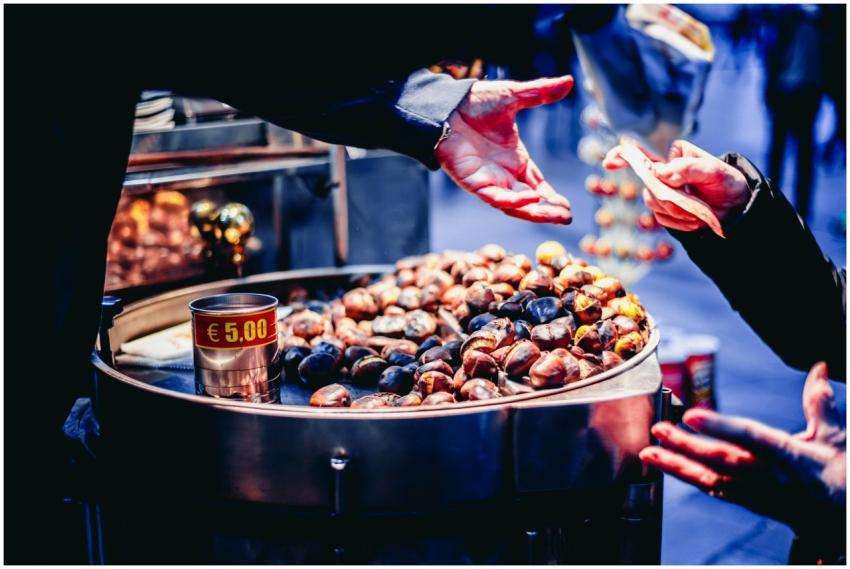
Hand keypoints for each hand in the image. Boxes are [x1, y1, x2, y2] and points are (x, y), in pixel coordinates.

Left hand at [435, 76, 573, 223]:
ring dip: (534, 211)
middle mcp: (503, 174)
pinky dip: (513, 200)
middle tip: (567, 218)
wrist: (448, 104)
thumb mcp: (514, 97)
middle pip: (529, 200)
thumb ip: (540, 93)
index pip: (537, 185)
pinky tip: (531, 198)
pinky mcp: (473, 182)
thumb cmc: (475, 102)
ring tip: (556, 215)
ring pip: (514, 204)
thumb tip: (568, 81)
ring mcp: (488, 180)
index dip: (552, 197)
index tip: (567, 207)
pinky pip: (495, 197)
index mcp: (515, 159)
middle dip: (548, 210)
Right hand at [603, 139, 750, 230]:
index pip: (643, 152)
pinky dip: (679, 222)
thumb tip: (662, 173)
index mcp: (673, 156)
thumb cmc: (727, 183)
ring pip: (653, 203)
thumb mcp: (714, 171)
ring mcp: (662, 192)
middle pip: (649, 184)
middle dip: (669, 198)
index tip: (608, 162)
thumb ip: (688, 168)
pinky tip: (695, 221)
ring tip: (698, 213)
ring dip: (676, 211)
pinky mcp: (665, 211)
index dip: (623, 156)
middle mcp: (664, 172)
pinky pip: (662, 219)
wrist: (736, 208)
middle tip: (692, 204)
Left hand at [640, 362, 845, 537]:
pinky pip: (714, 490)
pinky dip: (689, 478)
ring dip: (678, 466)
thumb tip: (819, 366)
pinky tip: (668, 466)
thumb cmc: (840, 473)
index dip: (720, 427)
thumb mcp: (835, 437)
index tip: (691, 416)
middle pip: (722, 459)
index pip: (751, 437)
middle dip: (687, 446)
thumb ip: (819, 402)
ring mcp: (757, 494)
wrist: (843, 518)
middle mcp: (770, 477)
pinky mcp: (750, 503)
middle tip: (659, 430)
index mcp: (791, 456)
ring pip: (712, 479)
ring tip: (650, 452)